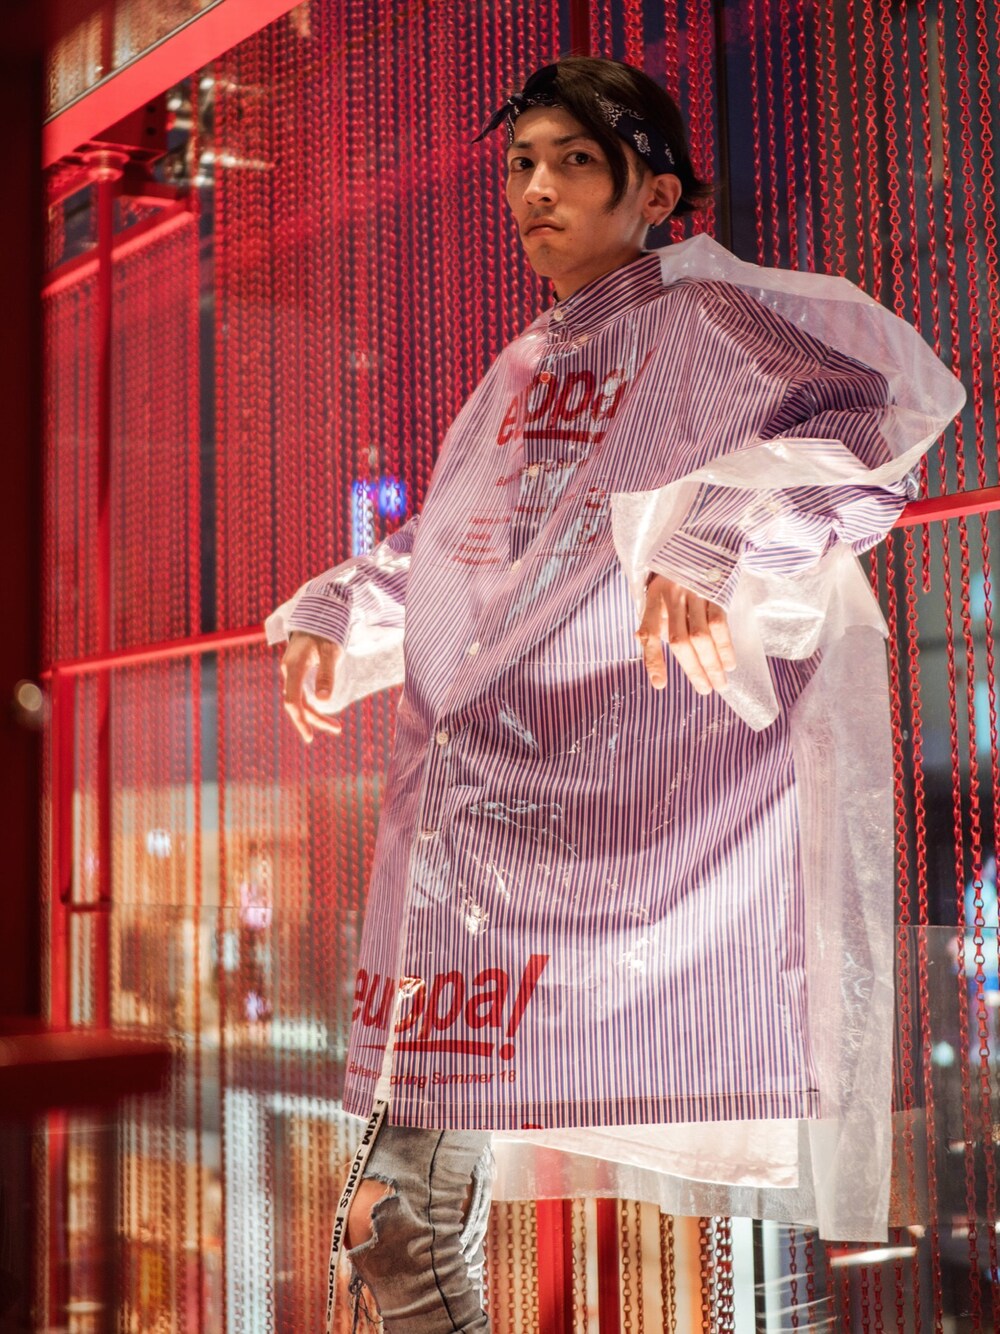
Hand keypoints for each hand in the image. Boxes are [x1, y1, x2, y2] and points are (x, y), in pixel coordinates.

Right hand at [280, 632, 344, 742]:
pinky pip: (302, 695)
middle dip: (314, 720)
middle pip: (296, 704)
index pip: (292, 700)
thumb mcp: (331, 651)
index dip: (299, 720)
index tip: (309, 736)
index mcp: (293, 667)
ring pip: (300, 701)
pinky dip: (313, 706)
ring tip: (336, 727)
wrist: (317, 616)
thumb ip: (327, 674)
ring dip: (316, 715)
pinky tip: (324, 715)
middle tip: (337, 729)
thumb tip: (323, 700)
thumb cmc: (325, 632)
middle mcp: (288, 671)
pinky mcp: (298, 673)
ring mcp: (292, 673)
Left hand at [636, 574, 735, 694]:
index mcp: (654, 595)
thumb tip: (644, 642)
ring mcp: (696, 591)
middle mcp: (673, 593)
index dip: (653, 660)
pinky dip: (725, 647)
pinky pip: (720, 624)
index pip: (650, 631)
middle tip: (704, 690)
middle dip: (692, 669)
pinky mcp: (717, 589)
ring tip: (720, 683)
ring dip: (712, 664)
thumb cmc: (680, 571)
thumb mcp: (661, 589)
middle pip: (680, 640)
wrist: (708, 537)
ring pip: (701, 636)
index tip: (660, 685)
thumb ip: (656, 616)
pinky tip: (729, 662)